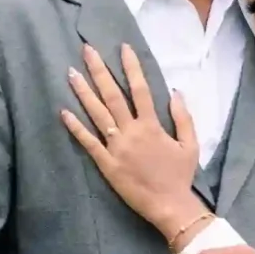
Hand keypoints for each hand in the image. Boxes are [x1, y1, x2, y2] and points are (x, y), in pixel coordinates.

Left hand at [62, 43, 198, 237]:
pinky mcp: (106, 164)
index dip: (130, 66)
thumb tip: (175, 92)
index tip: (123, 47)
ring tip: (71, 73)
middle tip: (87, 50)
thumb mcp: (190, 144)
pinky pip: (88, 143)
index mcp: (151, 125)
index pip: (140, 89)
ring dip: (83, 92)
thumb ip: (183, 117)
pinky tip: (64, 112)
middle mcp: (131, 132)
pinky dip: (76, 127)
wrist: (170, 206)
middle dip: (99, 70)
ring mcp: (116, 147)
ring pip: (96, 114)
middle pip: (112, 95)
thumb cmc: (181, 175)